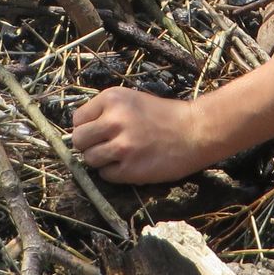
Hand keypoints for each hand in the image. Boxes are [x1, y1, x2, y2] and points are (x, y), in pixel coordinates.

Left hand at [70, 86, 209, 185]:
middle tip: (106, 146)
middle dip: (89, 145)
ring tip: (120, 156)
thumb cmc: (164, 116)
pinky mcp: (130, 168)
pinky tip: (131, 164)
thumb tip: (81, 129)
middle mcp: (114, 120)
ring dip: (101, 161)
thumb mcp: (132, 100)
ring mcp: (122, 146)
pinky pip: (105, 175)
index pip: (77, 119)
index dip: (87, 128)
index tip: (99, 132)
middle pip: (79, 140)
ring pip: (89, 159)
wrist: (196, 131)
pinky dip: (114, 173)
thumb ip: (106, 111)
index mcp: (112, 99)